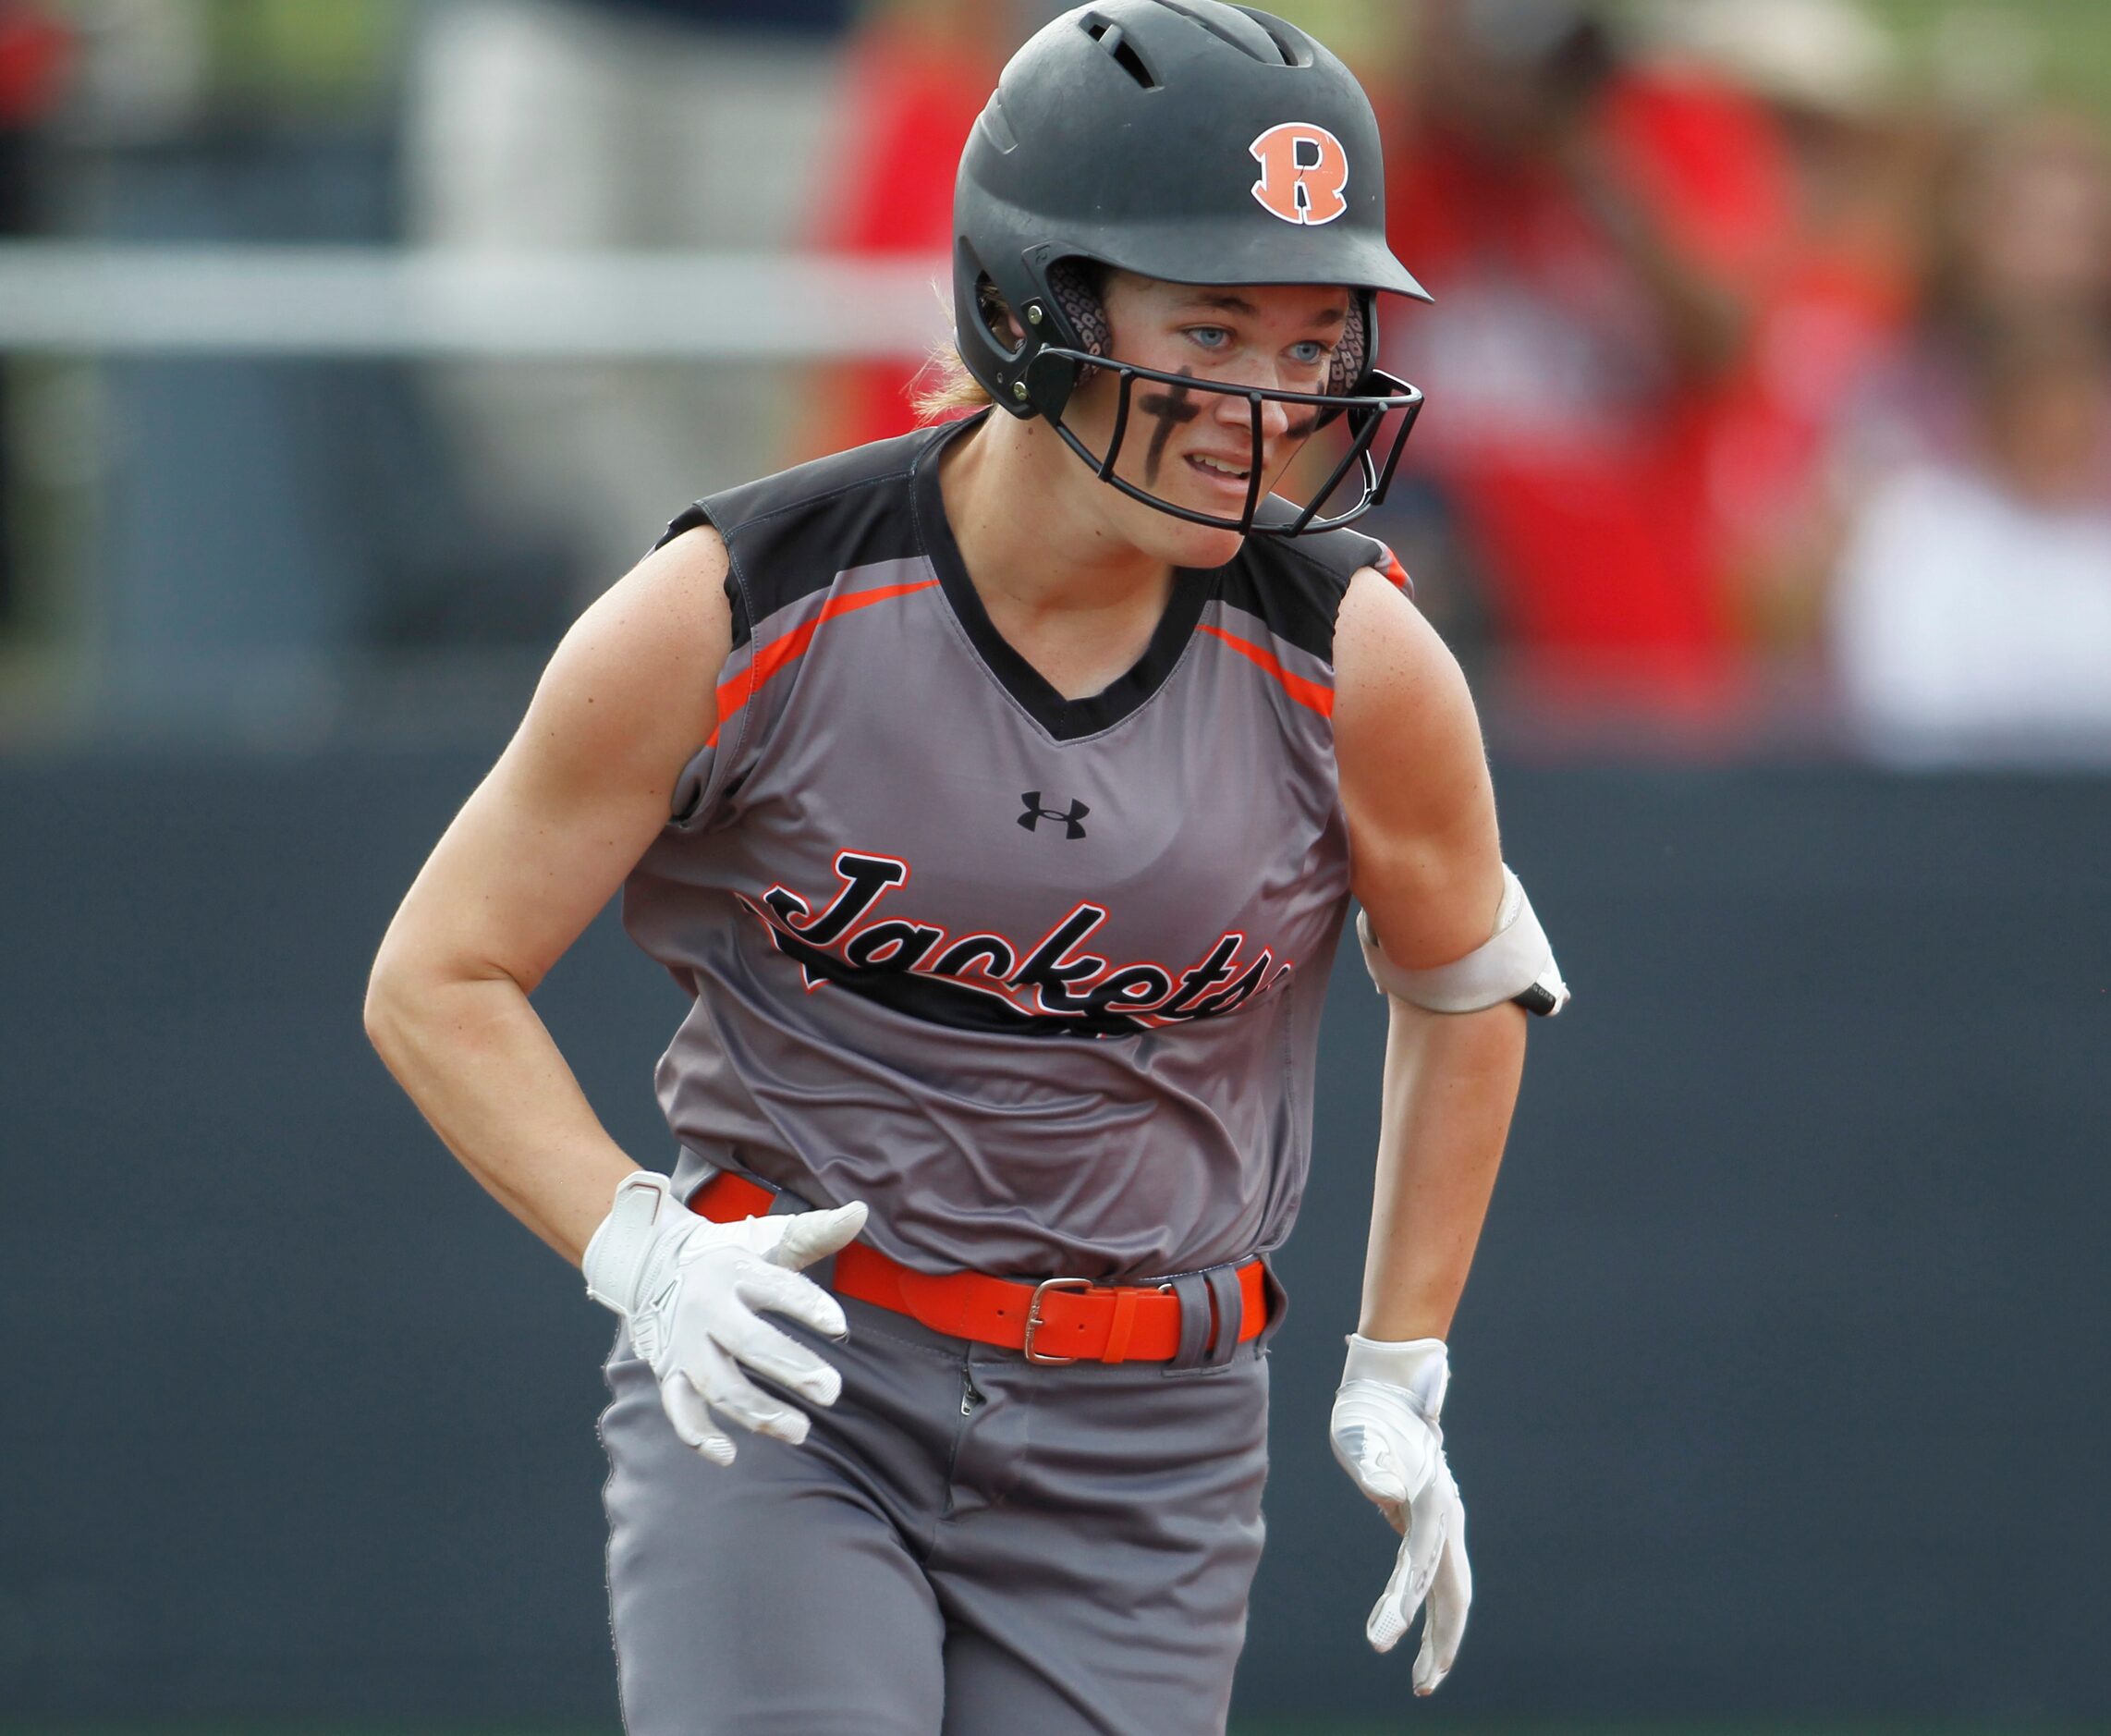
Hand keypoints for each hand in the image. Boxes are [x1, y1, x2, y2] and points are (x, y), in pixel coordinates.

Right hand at [583, 1171, 867, 1463]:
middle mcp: (706, 1308)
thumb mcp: (769, 1241)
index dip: (807, 1305)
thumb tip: (860, 1212)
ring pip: (719, 1383)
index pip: (775, 1288)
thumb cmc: (729, 1258)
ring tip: (801, 1430)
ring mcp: (685, 1344)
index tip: (840, 1326)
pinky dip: (698, 1435)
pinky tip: (728, 1455)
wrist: (652, 1265)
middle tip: (832, 1391)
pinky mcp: (670, 1372)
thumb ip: (816, 1233)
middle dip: (790, 1368)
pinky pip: (680, 1409)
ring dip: (757, 1411)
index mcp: (734, 1270)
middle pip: (748, 1342)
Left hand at [1328, 1335, 1471, 1692]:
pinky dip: (1418, 1607)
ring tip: (1419, 1680)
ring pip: (1446, 1591)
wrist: (1389, 1383)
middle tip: (1422, 1685)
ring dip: (1436, 1635)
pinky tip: (1401, 1627)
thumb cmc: (1369, 1410)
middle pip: (1452, 1592)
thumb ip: (1374, 1463)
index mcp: (1430, 1501)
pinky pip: (1427, 1576)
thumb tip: (1388, 1496)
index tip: (1380, 1643)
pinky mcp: (1424, 1523)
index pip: (1421, 1567)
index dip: (1404, 1607)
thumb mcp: (1359, 1434)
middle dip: (1441, 1642)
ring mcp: (1439, 1522)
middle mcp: (1443, 1517)